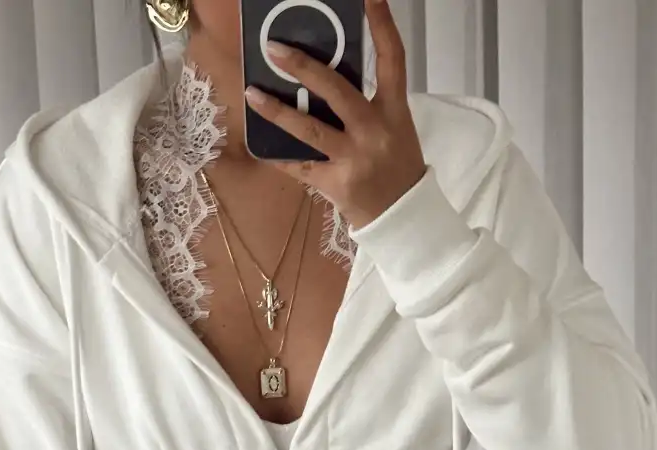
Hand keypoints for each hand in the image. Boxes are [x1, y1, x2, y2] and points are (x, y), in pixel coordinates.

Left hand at [244, 0, 425, 230]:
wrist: (404, 218)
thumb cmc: (398, 167)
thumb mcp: (395, 127)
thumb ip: (369, 102)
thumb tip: (325, 77)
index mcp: (395, 110)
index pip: (392, 58)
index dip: (381, 24)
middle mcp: (374, 131)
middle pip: (338, 91)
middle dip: (304, 67)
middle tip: (275, 48)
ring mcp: (353, 159)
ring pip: (310, 130)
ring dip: (277, 112)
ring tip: (252, 94)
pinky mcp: (336, 184)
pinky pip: (300, 167)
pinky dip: (279, 157)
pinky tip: (260, 146)